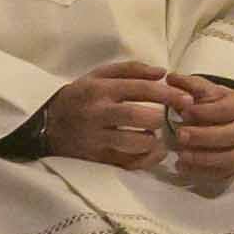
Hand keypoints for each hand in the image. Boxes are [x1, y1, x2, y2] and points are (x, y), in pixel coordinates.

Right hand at [41, 60, 180, 168]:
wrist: (47, 124)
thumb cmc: (81, 96)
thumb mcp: (99, 75)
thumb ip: (131, 70)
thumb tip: (162, 72)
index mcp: (100, 90)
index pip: (140, 89)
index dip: (168, 94)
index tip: (187, 99)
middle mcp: (97, 114)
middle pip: (137, 117)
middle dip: (161, 118)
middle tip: (174, 119)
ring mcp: (96, 138)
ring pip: (134, 143)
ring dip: (153, 140)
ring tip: (157, 136)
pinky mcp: (96, 158)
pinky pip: (128, 163)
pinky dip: (146, 158)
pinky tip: (152, 151)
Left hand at [165, 74, 233, 191]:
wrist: (213, 120)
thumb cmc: (205, 103)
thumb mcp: (198, 90)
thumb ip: (187, 85)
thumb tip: (171, 78)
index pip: (229, 109)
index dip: (207, 112)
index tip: (185, 112)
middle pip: (233, 135)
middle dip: (205, 137)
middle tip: (180, 135)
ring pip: (231, 157)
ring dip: (204, 157)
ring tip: (180, 155)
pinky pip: (223, 174)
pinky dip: (201, 173)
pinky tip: (181, 167)